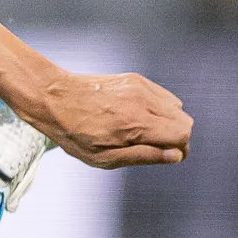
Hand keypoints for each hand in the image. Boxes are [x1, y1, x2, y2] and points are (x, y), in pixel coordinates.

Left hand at [17, 70, 191, 168]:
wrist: (53, 97)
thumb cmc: (74, 132)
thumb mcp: (105, 158)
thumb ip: (144, 156)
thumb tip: (175, 156)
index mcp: (136, 125)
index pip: (182, 135)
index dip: (179, 150)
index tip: (167, 156)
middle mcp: (142, 102)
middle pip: (184, 121)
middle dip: (176, 137)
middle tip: (154, 147)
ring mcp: (140, 87)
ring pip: (176, 107)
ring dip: (168, 122)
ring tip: (142, 132)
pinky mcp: (135, 79)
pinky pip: (163, 95)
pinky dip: (159, 109)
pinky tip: (138, 117)